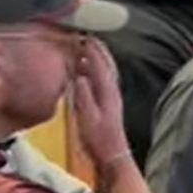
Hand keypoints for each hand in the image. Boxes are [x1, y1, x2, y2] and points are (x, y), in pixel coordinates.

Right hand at [71, 38, 130, 170]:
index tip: (82, 37)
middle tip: (84, 37)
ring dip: (96, 59)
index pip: (99, 65)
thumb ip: (84, 96)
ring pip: (104, 71)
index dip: (91, 51)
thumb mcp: (87, 117)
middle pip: (105, 65)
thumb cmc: (98, 139)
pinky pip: (102, 80)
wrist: (112, 155)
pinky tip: (87, 71)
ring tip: (85, 49)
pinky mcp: (108, 103)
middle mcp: (111, 91)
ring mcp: (111, 97)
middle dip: (96, 50)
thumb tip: (80, 75)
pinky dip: (95, 71)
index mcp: (107, 92)